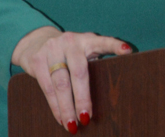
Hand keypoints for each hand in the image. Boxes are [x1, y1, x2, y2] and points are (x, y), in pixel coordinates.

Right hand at [11, 26, 132, 133]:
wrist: (36, 41)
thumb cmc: (68, 53)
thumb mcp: (83, 51)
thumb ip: (94, 63)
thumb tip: (110, 94)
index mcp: (87, 40)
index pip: (103, 42)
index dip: (115, 46)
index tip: (127, 51)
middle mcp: (71, 42)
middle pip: (79, 72)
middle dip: (82, 98)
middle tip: (86, 118)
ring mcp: (53, 49)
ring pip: (61, 83)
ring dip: (66, 107)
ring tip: (72, 124)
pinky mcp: (37, 59)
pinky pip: (47, 87)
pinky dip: (54, 106)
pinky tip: (60, 118)